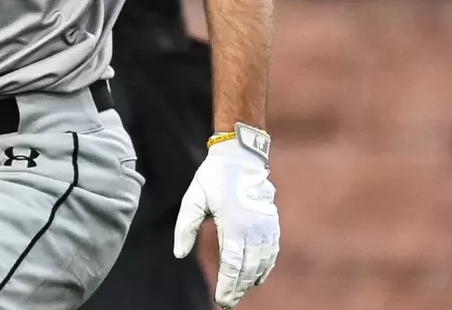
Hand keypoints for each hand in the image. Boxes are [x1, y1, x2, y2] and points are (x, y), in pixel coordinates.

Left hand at [173, 127, 279, 307]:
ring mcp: (266, 227)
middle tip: (227, 301)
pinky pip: (272, 253)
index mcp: (233, 224)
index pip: (232, 264)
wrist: (241, 157)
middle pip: (248, 268)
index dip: (227, 285)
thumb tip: (179, 254)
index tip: (221, 299)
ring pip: (261, 263)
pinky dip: (265, 268)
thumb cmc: (214, 178)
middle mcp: (253, 229)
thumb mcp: (193, 199)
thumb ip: (185, 227)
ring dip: (251, 281)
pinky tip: (258, 277)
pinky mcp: (272, 224)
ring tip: (239, 292)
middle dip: (238, 288)